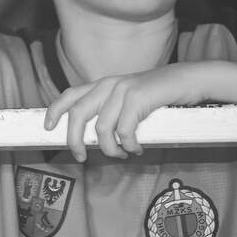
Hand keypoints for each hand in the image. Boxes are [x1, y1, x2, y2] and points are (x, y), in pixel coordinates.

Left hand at [44, 64, 204, 161]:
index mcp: (103, 84)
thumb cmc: (159, 94)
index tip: (47, 127)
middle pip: (77, 113)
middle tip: (80, 156)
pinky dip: (129, 145)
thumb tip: (93, 137)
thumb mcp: (129, 98)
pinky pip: (124, 130)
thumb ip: (111, 110)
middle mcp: (108, 84)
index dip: (55, 111)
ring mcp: (122, 90)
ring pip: (102, 128)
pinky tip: (136, 148)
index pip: (70, 94)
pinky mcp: (137, 98)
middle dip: (74, 139)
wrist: (189, 80)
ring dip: (110, 148)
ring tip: (121, 154)